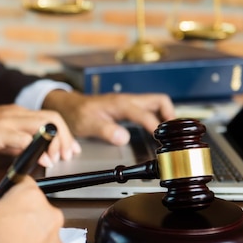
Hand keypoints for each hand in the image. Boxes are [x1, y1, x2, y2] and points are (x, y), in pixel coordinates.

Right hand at [0, 104, 80, 165]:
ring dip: (54, 142)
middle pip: (52, 118)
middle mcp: (15, 113)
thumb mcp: (0, 140)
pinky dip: (35, 148)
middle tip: (68, 156)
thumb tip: (35, 154)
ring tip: (57, 159)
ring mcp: (7, 121)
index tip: (70, 149)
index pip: (50, 117)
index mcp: (16, 113)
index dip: (64, 134)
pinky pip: (22, 137)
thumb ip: (17, 144)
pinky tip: (39, 160)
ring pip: (42, 124)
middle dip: (65, 138)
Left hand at [43, 90, 174, 144]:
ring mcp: (129, 103)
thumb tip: (123, 138)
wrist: (69, 106)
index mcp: (121, 104)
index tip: (162, 141)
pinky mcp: (127, 108)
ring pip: (156, 104)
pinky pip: (148, 110)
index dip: (156, 128)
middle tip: (173, 135)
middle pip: (159, 101)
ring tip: (168, 135)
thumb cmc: (77, 113)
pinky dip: (156, 119)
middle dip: (170, 116)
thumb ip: (106, 131)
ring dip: (165, 117)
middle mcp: (128, 100)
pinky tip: (155, 131)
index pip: (145, 114)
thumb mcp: (88, 124)